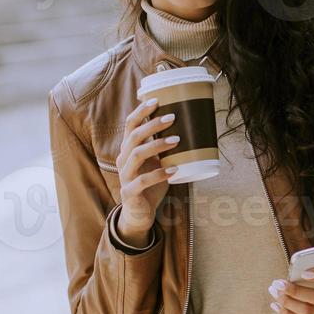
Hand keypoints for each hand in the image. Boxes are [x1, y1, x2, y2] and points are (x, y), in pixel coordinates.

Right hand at [115, 96, 180, 239]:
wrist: (140, 213)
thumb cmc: (151, 184)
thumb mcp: (157, 162)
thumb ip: (164, 148)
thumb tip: (190, 128)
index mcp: (128, 149)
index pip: (130, 125)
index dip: (141, 112)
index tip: (157, 100)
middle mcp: (123, 159)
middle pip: (134, 136)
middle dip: (152, 125)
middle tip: (172, 117)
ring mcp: (125, 175)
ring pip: (137, 155)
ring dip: (158, 146)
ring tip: (177, 140)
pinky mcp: (130, 192)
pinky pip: (143, 180)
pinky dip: (160, 174)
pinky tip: (175, 170)